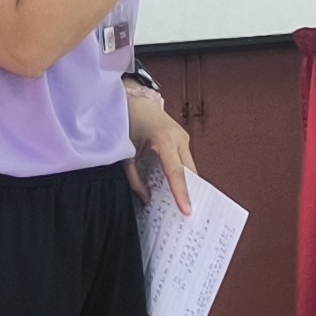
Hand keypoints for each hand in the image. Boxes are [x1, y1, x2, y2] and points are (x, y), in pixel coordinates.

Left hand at [128, 88, 195, 214]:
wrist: (135, 100)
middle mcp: (178, 138)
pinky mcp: (182, 138)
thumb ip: (134, 178)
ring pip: (189, 167)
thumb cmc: (127, 123)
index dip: (181, 193)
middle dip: (189, 192)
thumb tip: (146, 200)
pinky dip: (182, 174)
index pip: (175, 172)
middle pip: (188, 172)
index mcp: (163, 140)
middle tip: (187, 215)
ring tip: (182, 205)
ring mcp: (183, 137)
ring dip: (186, 184)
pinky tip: (177, 188)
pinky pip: (185, 161)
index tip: (187, 211)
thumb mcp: (125, 154)